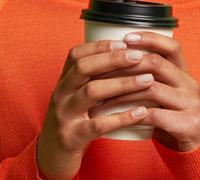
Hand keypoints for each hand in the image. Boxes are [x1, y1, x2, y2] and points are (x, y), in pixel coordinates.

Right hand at [36, 40, 154, 179]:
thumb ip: (90, 80)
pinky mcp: (72, 137)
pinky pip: (98, 125)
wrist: (51, 157)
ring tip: (147, 80)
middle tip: (138, 56)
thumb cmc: (71, 122)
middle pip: (84, 68)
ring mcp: (64, 115)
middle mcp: (61, 94)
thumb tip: (122, 56)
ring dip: (122, 84)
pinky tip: (141, 112)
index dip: (99, 46)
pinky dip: (121, 117)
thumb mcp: (74, 97)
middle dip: (113, 59)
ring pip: (92, 92)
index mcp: (62, 82)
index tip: (124, 42)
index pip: (76, 55)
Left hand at [94, 32, 199, 151]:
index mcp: (184, 72)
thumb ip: (150, 76)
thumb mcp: (166, 91)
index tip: (126, 37)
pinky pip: (154, 115)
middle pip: (157, 64)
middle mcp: (189, 84)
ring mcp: (190, 104)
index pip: (171, 46)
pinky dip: (132, 114)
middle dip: (125, 65)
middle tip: (101, 70)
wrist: (194, 146)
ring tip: (100, 97)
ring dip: (122, 92)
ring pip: (151, 89)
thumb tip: (114, 56)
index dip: (149, 38)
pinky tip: (115, 117)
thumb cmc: (171, 114)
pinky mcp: (187, 124)